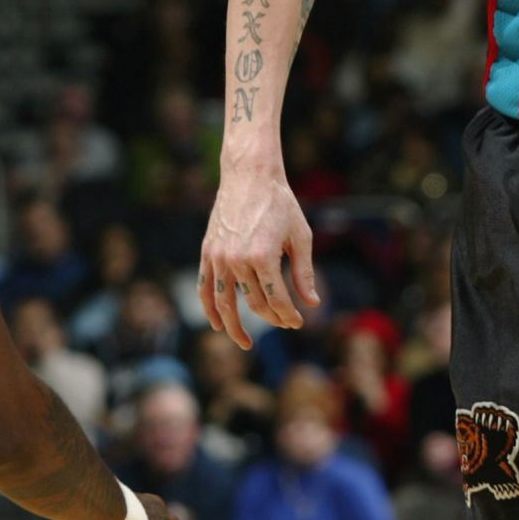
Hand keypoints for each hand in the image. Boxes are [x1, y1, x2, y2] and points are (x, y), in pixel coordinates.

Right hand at [199, 166, 319, 346]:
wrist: (250, 176)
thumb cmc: (281, 204)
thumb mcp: (300, 236)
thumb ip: (304, 272)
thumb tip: (313, 303)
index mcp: (263, 257)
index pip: (277, 299)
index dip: (288, 315)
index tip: (298, 322)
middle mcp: (238, 260)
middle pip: (254, 302)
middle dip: (272, 316)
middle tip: (285, 322)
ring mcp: (219, 257)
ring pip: (226, 302)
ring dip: (235, 326)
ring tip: (245, 342)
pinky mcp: (208, 253)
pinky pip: (206, 288)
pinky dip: (210, 308)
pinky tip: (219, 324)